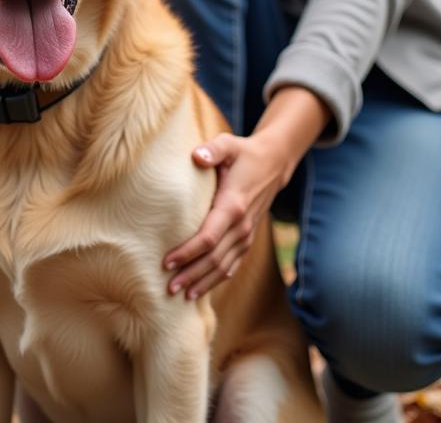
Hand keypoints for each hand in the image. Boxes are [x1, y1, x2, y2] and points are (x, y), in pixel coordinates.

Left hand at [163, 129, 287, 299]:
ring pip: (223, 267)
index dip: (188, 252)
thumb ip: (212, 150)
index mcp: (233, 205)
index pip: (209, 237)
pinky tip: (200, 289)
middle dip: (190, 274)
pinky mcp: (247, 239)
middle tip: (167, 287)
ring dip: (202, 282)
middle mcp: (242, 226)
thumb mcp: (228, 144)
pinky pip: (232, 265)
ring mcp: (247, 235)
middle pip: (214, 258)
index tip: (167, 262)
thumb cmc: (243, 153)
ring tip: (179, 294)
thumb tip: (197, 156)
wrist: (273, 164)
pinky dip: (216, 279)